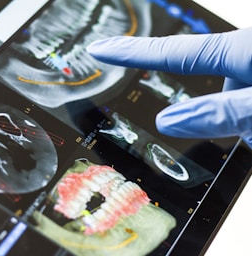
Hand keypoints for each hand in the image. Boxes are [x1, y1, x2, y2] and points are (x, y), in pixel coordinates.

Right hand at [87, 27, 251, 147]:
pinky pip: (242, 106)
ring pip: (227, 105)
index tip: (100, 49)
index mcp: (241, 49)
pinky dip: (248, 123)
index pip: (172, 52)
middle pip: (207, 91)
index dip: (131, 52)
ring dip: (237, 124)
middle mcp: (244, 53)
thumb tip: (166, 122)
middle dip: (212, 114)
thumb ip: (218, 114)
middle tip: (236, 126)